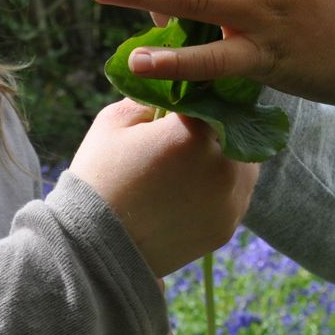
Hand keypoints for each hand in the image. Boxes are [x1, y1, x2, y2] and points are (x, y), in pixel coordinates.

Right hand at [70, 100, 257, 275]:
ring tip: (190, 165)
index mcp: (191, 133)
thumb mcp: (114, 122)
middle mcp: (220, 166)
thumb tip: (171, 88)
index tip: (185, 104)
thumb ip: (149, 98)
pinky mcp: (226, 228)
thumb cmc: (98, 178)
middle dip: (214, 130)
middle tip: (188, 136)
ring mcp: (228, 201)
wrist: (94, 247)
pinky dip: (220, 189)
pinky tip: (192, 191)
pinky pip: (234, 196)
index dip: (198, 98)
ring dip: (223, 159)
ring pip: (241, 164)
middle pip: (233, 131)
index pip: (210, 98)